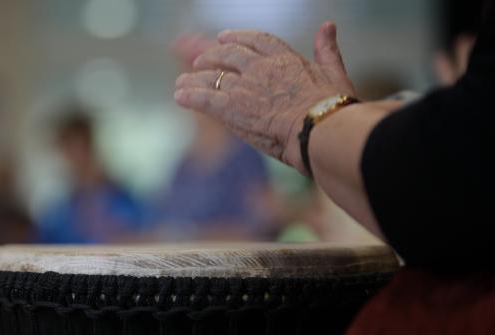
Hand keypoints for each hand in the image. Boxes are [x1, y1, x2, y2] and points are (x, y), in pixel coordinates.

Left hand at [174, 22, 354, 172]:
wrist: (318, 129)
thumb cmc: (332, 108)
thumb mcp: (334, 72)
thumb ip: (327, 49)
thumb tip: (328, 26)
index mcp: (284, 58)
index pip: (255, 40)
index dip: (237, 37)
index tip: (223, 37)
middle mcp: (260, 67)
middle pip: (227, 54)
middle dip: (210, 56)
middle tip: (198, 61)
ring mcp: (244, 86)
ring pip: (212, 76)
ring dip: (194, 78)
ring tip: (182, 82)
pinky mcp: (231, 107)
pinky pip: (204, 98)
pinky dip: (190, 95)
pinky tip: (179, 96)